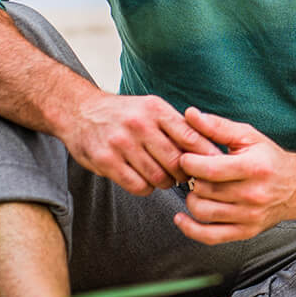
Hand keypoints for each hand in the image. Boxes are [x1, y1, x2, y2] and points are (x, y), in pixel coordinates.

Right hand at [55, 93, 220, 195]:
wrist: (80, 112)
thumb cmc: (125, 114)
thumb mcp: (152, 108)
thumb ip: (179, 126)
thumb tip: (211, 148)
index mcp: (156, 109)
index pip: (191, 137)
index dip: (206, 156)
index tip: (215, 167)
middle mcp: (139, 124)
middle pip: (176, 161)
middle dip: (185, 174)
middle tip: (186, 177)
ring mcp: (121, 143)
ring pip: (158, 177)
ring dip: (165, 183)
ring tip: (164, 178)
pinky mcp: (105, 161)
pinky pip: (137, 186)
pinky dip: (146, 188)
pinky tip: (145, 181)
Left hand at [174, 108, 295, 243]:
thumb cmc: (269, 159)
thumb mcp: (248, 137)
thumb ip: (217, 126)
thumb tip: (190, 114)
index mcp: (254, 168)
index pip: (210, 169)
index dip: (189, 163)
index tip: (186, 157)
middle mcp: (253, 195)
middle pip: (204, 191)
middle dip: (192, 180)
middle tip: (193, 173)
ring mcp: (250, 216)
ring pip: (203, 212)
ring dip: (192, 200)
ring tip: (198, 189)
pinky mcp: (246, 232)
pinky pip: (210, 237)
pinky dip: (190, 229)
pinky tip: (182, 217)